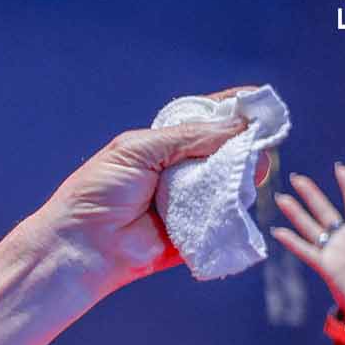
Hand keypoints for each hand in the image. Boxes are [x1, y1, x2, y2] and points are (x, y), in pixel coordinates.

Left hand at [32, 96, 251, 288]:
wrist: (85, 244)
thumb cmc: (100, 191)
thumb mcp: (139, 150)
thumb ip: (188, 136)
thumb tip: (240, 124)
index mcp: (165, 142)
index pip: (208, 117)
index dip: (234, 107)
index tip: (259, 100)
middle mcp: (184, 167)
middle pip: (231, 147)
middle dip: (246, 141)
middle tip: (257, 140)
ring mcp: (195, 198)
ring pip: (236, 178)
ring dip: (242, 173)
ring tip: (240, 171)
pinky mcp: (202, 227)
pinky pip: (232, 215)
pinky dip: (237, 205)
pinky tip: (236, 197)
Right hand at [273, 164, 344, 327]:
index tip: (339, 168)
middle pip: (326, 212)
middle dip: (312, 195)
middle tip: (297, 178)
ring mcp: (335, 253)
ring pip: (311, 228)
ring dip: (296, 214)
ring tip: (283, 198)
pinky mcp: (327, 268)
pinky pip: (307, 252)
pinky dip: (293, 243)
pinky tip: (278, 232)